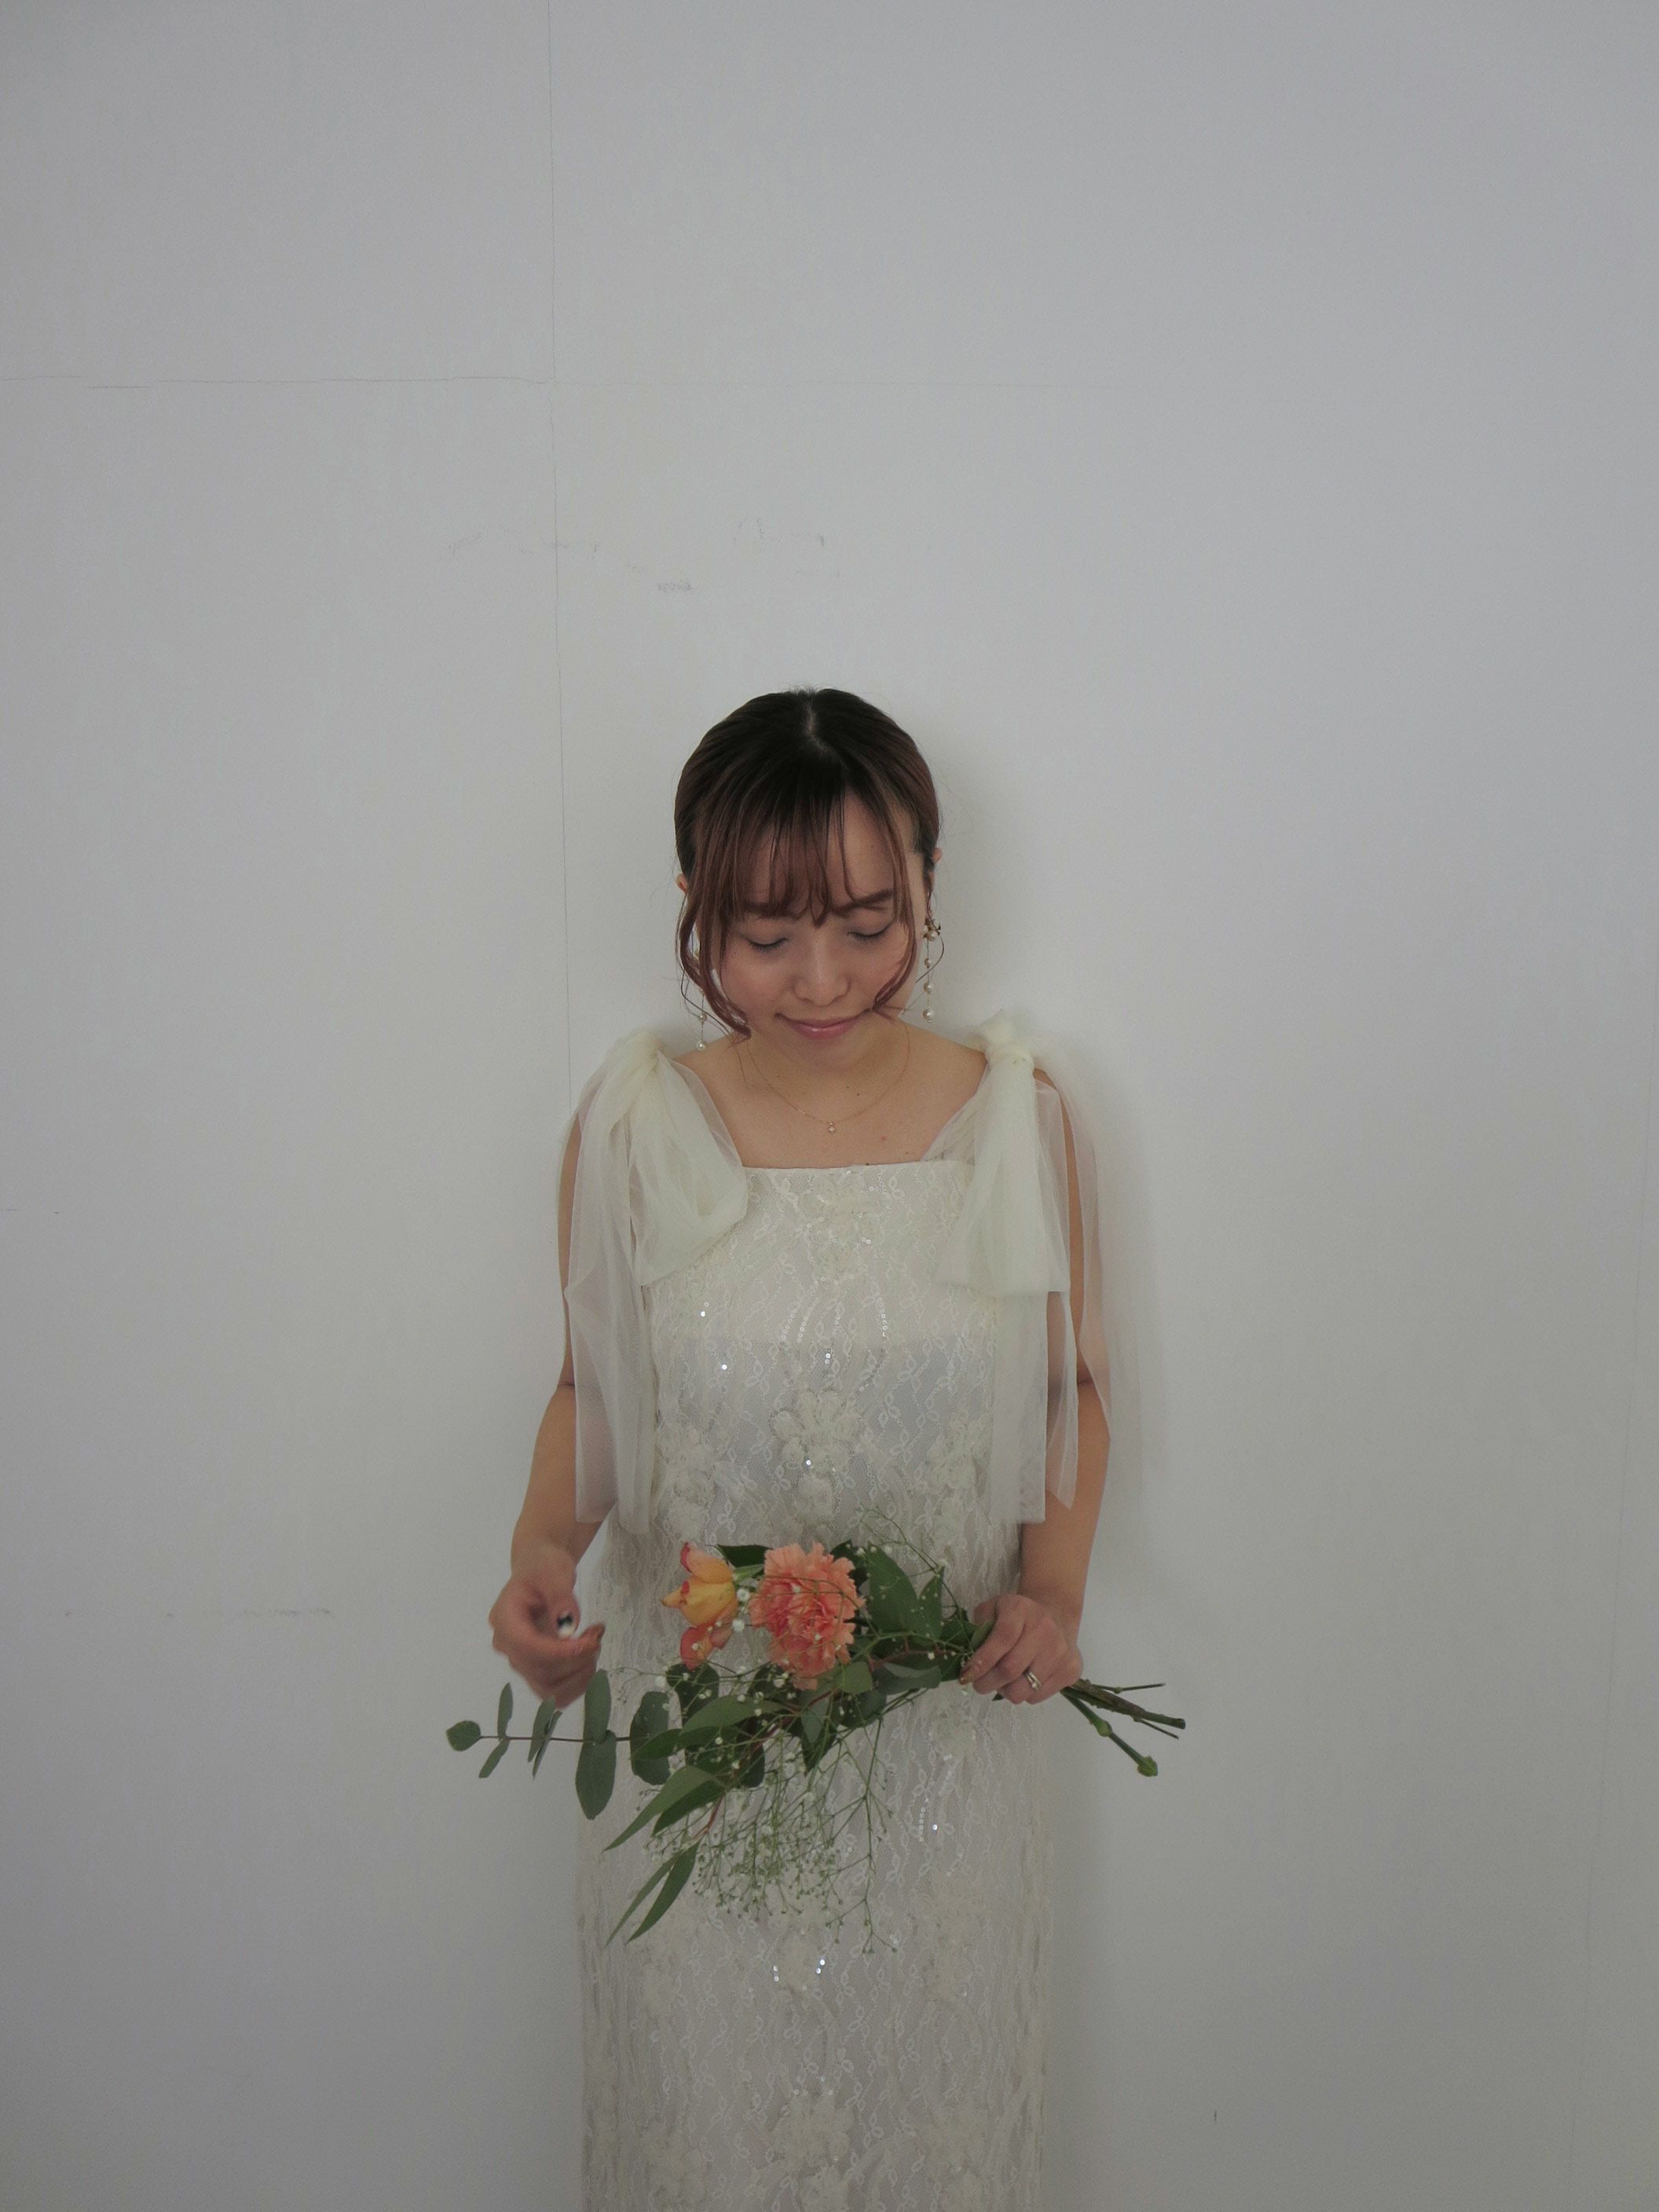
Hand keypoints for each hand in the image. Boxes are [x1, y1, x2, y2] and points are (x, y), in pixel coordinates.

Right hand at [488, 1540, 604, 1708]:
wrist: (541, 1573)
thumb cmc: (544, 1567)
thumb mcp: (554, 1570)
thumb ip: (560, 1596)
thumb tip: (568, 1625)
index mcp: (504, 1618)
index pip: (527, 1647)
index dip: (559, 1652)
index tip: (589, 1641)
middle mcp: (507, 1645)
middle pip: (539, 1671)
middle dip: (575, 1659)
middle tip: (597, 1634)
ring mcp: (520, 1661)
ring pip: (548, 1689)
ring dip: (579, 1674)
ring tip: (594, 1644)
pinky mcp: (535, 1671)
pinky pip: (556, 1693)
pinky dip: (578, 1683)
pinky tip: (589, 1658)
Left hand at [961, 1589, 1080, 1704]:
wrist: (1055, 1615)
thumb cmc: (1017, 1615)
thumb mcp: (994, 1609)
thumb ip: (979, 1625)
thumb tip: (970, 1653)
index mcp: (1021, 1609)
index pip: (1002, 1638)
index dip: (982, 1660)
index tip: (967, 1674)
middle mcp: (1045, 1629)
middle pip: (1010, 1669)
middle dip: (987, 1682)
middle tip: (978, 1684)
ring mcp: (1061, 1651)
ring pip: (1024, 1689)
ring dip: (1005, 1692)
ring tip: (1002, 1683)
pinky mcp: (1071, 1670)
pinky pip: (1038, 1696)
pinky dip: (1024, 1694)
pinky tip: (1022, 1680)